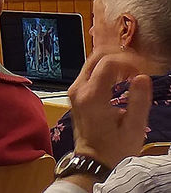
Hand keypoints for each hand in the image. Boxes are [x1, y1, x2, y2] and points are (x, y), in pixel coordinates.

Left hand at [68, 50, 151, 167]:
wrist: (93, 160)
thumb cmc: (115, 148)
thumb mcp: (133, 128)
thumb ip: (138, 102)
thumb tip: (142, 77)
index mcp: (92, 96)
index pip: (108, 63)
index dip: (128, 62)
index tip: (142, 72)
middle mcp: (79, 89)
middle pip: (96, 57)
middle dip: (119, 57)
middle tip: (137, 68)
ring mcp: (74, 90)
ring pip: (91, 62)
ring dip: (112, 62)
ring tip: (131, 74)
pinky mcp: (76, 93)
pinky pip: (89, 71)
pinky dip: (105, 69)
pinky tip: (120, 79)